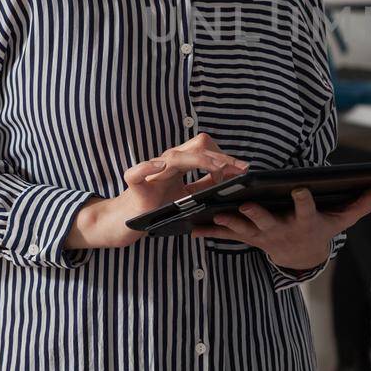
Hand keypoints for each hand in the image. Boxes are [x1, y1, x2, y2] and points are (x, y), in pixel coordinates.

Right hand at [65, 133, 248, 249]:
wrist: (126, 223)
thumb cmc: (155, 207)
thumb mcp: (186, 196)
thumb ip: (203, 185)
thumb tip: (229, 178)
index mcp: (178, 164)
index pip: (205, 150)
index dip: (225, 156)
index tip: (244, 168)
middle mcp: (165, 162)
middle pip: (195, 147)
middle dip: (220, 157)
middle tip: (240, 170)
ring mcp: (150, 171)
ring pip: (175, 156)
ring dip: (199, 161)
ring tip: (218, 169)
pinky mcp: (134, 184)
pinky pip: (138, 171)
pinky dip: (148, 167)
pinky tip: (160, 167)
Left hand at [190, 184, 370, 271]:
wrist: (302, 257)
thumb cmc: (322, 230)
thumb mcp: (342, 220)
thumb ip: (360, 205)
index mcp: (305, 222)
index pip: (306, 210)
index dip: (303, 200)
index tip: (299, 188)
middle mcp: (283, 231)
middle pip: (269, 223)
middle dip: (257, 215)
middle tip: (245, 206)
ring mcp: (264, 236)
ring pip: (244, 230)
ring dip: (228, 224)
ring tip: (214, 214)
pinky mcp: (249, 237)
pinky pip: (227, 235)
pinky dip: (210, 232)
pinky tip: (192, 228)